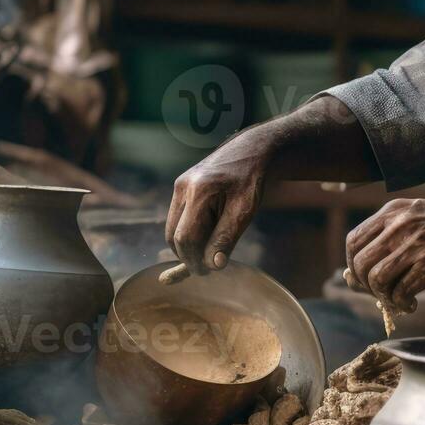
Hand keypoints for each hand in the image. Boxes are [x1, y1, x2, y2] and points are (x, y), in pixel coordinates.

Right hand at [165, 139, 268, 274]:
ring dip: (187, 245)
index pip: (186, 238)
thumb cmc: (251, 181)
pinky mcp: (181, 188)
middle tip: (207, 268)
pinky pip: (178, 219)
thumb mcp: (245, 211)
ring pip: (173, 229)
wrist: (249, 152)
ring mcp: (179, 186)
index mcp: (199, 191)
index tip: (207, 273)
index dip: (193, 260)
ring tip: (209, 252)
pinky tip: (206, 237)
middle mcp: (183, 187)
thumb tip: (213, 265)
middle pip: (174, 236)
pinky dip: (188, 233)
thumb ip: (227, 237)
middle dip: (188, 256)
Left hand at [345, 198, 424, 310]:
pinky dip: (401, 303)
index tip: (362, 276)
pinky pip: (400, 292)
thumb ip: (389, 235)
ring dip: (383, 296)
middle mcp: (399, 226)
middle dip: (365, 285)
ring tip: (397, 299)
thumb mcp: (417, 215)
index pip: (354, 240)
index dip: (353, 263)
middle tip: (380, 293)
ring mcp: (413, 245)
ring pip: (376, 279)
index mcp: (393, 211)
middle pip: (360, 263)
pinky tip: (411, 303)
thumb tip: (358, 272)